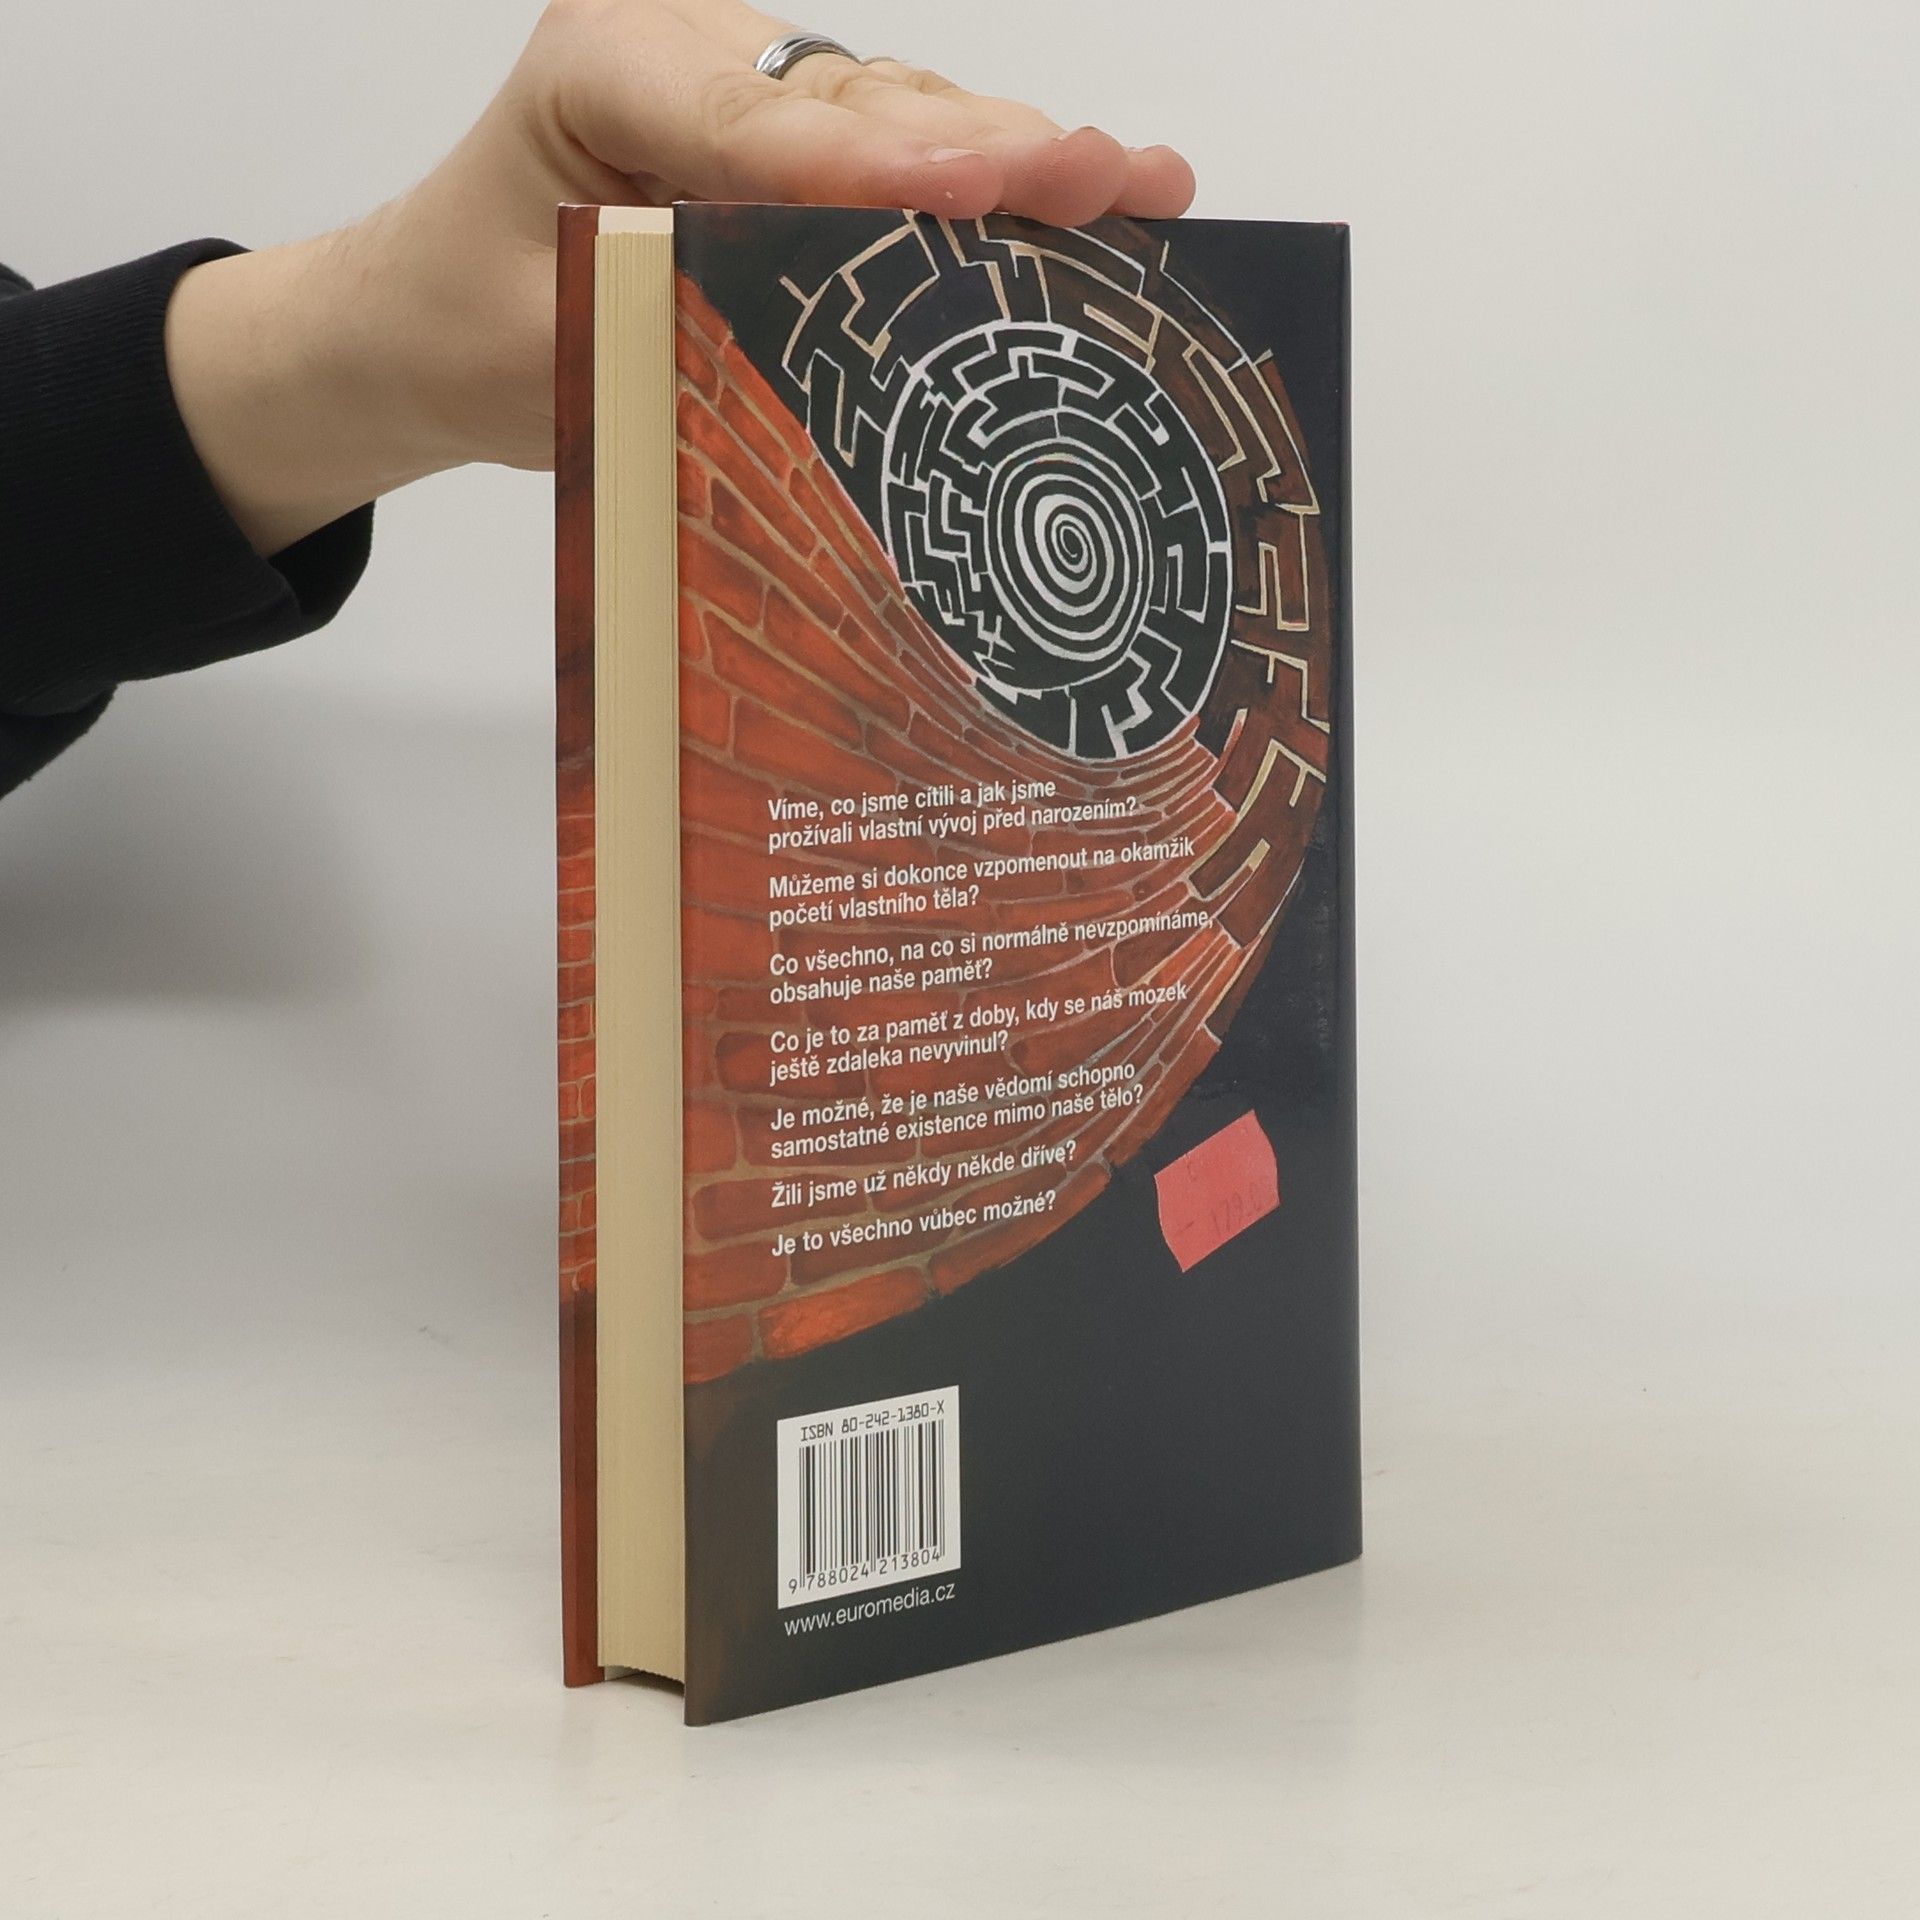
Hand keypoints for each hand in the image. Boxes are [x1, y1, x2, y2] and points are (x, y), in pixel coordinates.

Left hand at [165, 0, 1197, 555]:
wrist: (426, 320)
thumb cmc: (466, 329)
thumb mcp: (554, 346)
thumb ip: (680, 318)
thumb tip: (833, 338)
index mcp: (604, 71)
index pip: (754, 126)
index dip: (872, 165)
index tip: (974, 191)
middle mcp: (688, 56)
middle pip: (861, 102)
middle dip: (992, 149)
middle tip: (1114, 179)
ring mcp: (746, 91)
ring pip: (899, 116)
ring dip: (1018, 161)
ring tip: (1138, 185)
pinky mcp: (782, 143)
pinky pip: (894, 152)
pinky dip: (986, 186)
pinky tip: (1084, 195)